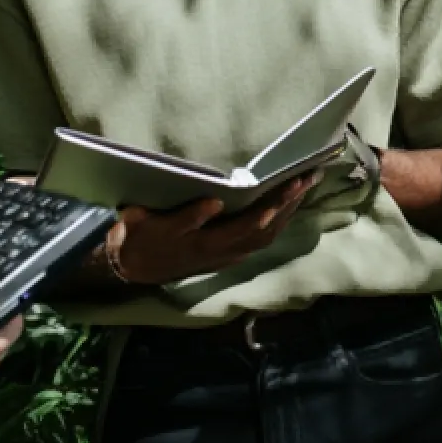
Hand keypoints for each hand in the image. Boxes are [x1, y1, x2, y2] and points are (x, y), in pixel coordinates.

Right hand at [106, 172, 319, 286]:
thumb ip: (186, 217)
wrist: (131, 265)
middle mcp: (223, 254)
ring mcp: (226, 256)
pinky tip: (285, 204)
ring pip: (266, 236)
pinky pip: (260, 238)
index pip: (249, 226)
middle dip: (289, 204)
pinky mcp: (227, 254)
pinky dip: (277, 221)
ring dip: (288, 212)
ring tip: (304, 185)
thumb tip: (214, 203)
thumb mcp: (152, 224)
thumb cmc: (141, 238)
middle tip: (309, 177)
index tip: (289, 187)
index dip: (271, 208)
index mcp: (208, 245)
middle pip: (266, 231)